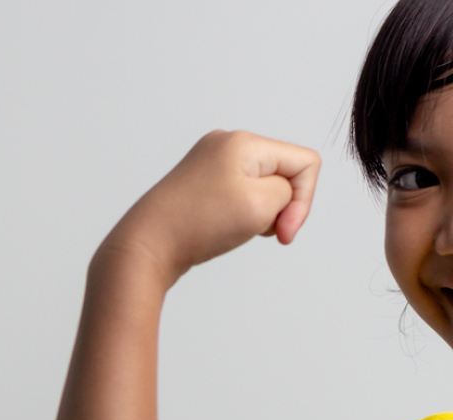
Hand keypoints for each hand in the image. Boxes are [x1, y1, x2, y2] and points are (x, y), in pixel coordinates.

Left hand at [100, 130, 320, 286]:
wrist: (147, 245)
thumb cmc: (198, 225)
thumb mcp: (261, 205)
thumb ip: (288, 190)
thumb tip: (278, 191)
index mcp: (243, 141)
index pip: (304, 162)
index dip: (304, 200)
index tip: (283, 232)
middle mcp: (226, 144)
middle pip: (283, 173)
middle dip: (280, 206)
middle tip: (256, 230)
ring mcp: (211, 162)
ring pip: (263, 187)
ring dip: (262, 213)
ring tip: (235, 228)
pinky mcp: (202, 183)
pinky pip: (241, 196)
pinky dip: (243, 216)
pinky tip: (223, 228)